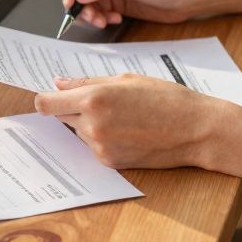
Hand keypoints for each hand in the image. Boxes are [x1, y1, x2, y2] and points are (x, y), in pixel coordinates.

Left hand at [33, 75, 226, 169]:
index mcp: (95, 99)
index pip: (46, 104)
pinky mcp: (109, 162)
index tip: (53, 96)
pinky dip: (103, 138)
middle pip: (61, 117)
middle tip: (101, 102)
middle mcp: (92, 125)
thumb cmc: (166, 98)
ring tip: (123, 116)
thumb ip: (88, 82)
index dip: (46, 98)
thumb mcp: (127, 79)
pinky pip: (93, 147)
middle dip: (73, 108)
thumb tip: (59, 83)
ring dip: (90, 123)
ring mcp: (100, 147)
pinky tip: (128, 131)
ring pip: (78, 131)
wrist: (195, 130)